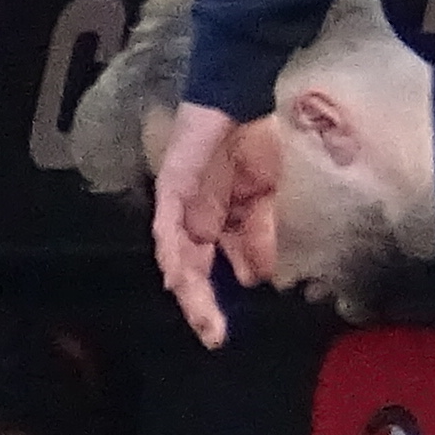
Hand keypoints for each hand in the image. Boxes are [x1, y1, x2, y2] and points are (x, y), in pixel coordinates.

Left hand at [149, 103, 248, 349]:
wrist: (240, 99)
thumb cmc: (254, 142)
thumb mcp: (267, 197)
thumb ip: (260, 235)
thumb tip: (257, 277)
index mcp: (218, 223)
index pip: (214, 270)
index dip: (217, 302)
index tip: (225, 335)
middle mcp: (193, 220)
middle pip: (191, 270)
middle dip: (200, 306)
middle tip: (214, 336)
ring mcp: (179, 205)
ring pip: (177, 254)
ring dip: (187, 285)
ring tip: (200, 314)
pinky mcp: (171, 187)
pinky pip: (167, 224)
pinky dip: (172, 250)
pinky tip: (179, 272)